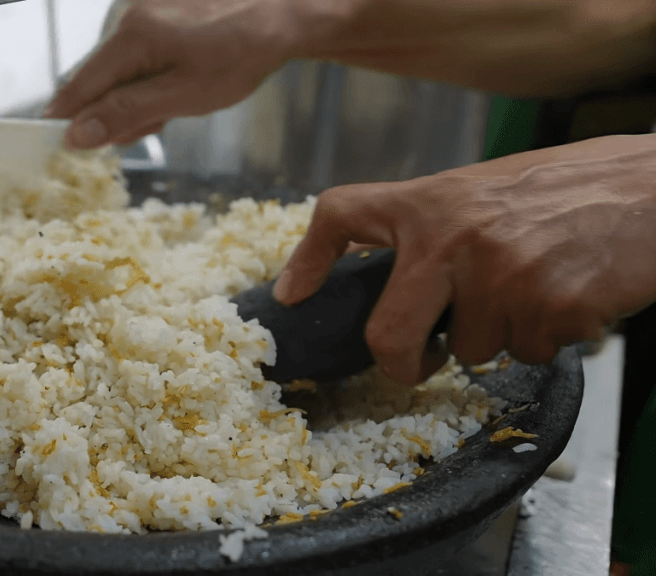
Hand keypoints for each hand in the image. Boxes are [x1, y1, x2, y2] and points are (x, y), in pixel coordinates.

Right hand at [45, 0, 330, 148]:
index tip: (54, 147)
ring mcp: (141, 9)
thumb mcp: (183, 96)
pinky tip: (178, 79)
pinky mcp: (155, 9)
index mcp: (131, 35)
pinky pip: (135, 52)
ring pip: (117, 69)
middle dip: (116, 111)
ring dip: (135, 96)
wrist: (284, 12)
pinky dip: (148, 75)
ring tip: (175, 101)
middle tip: (151, 126)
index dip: (66, 120)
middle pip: (97, 79)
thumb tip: (76, 135)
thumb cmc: (241, 54)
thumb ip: (126, 114)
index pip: (78, 85)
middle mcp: (127, 15)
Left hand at [274, 134, 655, 384]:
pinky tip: (572, 296)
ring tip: (539, 286)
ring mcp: (499, 276)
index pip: (343, 213)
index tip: (292, 294)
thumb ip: (438, 226)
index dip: (307, 258)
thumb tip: (397, 279)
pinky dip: (548, 338)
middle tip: (420, 363)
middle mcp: (452, 237)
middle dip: (403, 363)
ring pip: (473, 350)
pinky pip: (528, 353)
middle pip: (388, 335)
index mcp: (432, 200)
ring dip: (501, 335)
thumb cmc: (575, 187)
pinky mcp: (547, 309)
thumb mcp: (489, 188)